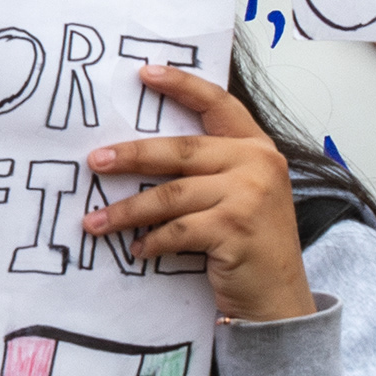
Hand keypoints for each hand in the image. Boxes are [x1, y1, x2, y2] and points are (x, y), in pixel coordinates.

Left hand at [84, 66, 315, 324]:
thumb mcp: (243, 196)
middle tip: (94, 160)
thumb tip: (142, 157)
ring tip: (96, 221)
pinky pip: (176, 231)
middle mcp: (258, 164)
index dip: (182, 85)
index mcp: (258, 149)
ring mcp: (248, 196)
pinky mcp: (234, 229)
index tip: (145, 73)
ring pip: (170, 195)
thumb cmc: (253, 248)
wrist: (280, 301)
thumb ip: (213, 171)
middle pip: (181, 150)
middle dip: (132, 156)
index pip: (218, 104)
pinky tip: (139, 250)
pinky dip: (152, 242)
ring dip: (127, 211)